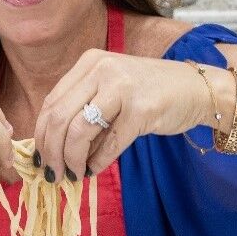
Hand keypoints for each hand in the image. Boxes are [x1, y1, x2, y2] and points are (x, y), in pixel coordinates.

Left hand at [33, 51, 209, 181]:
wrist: (196, 89)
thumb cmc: (149, 91)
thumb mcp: (109, 88)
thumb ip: (82, 108)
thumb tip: (51, 147)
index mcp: (89, 62)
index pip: (51, 102)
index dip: (40, 135)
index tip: (40, 158)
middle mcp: (102, 69)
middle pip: (59, 117)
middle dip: (52, 152)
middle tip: (53, 172)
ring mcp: (122, 88)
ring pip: (80, 131)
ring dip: (72, 159)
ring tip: (74, 174)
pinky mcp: (142, 110)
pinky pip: (110, 143)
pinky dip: (98, 162)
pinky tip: (94, 170)